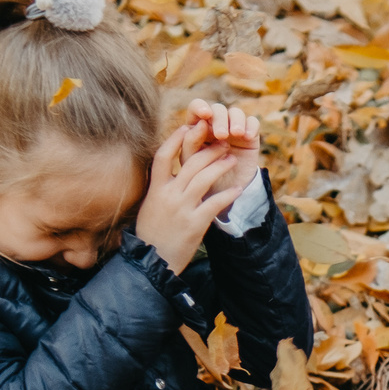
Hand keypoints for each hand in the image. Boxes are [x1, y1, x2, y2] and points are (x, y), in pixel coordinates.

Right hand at [136, 120, 251, 272]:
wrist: (151, 263)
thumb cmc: (151, 235)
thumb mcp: (151, 207)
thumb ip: (160, 189)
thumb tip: (170, 173)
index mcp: (156, 189)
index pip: (163, 155)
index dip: (176, 138)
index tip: (189, 126)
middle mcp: (168, 195)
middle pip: (191, 162)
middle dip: (209, 149)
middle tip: (223, 142)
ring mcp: (182, 208)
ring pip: (204, 178)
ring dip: (221, 165)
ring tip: (233, 159)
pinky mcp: (195, 224)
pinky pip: (215, 203)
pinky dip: (228, 194)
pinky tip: (238, 188)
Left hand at [183, 99, 263, 198]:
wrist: (223, 194)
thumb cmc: (201, 177)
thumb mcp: (190, 162)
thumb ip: (190, 142)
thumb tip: (200, 123)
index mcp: (197, 127)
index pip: (197, 107)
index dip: (200, 106)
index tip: (205, 115)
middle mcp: (215, 124)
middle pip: (218, 109)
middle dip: (219, 119)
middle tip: (221, 135)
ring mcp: (233, 129)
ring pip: (236, 112)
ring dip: (236, 120)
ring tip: (237, 134)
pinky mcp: (249, 136)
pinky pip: (253, 122)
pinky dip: (250, 126)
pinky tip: (247, 136)